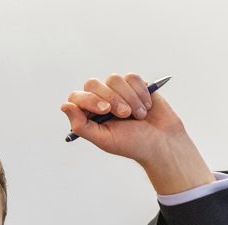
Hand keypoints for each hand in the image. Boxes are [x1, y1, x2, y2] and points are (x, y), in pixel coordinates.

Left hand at [60, 73, 213, 194]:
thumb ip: (81, 125)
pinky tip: (147, 107)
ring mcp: (117, 90)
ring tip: (139, 115)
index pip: (76, 97)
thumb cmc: (132, 144)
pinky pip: (132, 77)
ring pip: (114, 79)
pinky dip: (140, 93)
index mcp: (88, 114)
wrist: (162, 142)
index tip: (106, 111)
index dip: (89, 100)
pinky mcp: (134, 84)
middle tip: (125, 115)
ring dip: (129, 98)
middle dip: (111, 98)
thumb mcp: (104, 139)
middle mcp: (100, 99)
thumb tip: (65, 106)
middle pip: (93, 83)